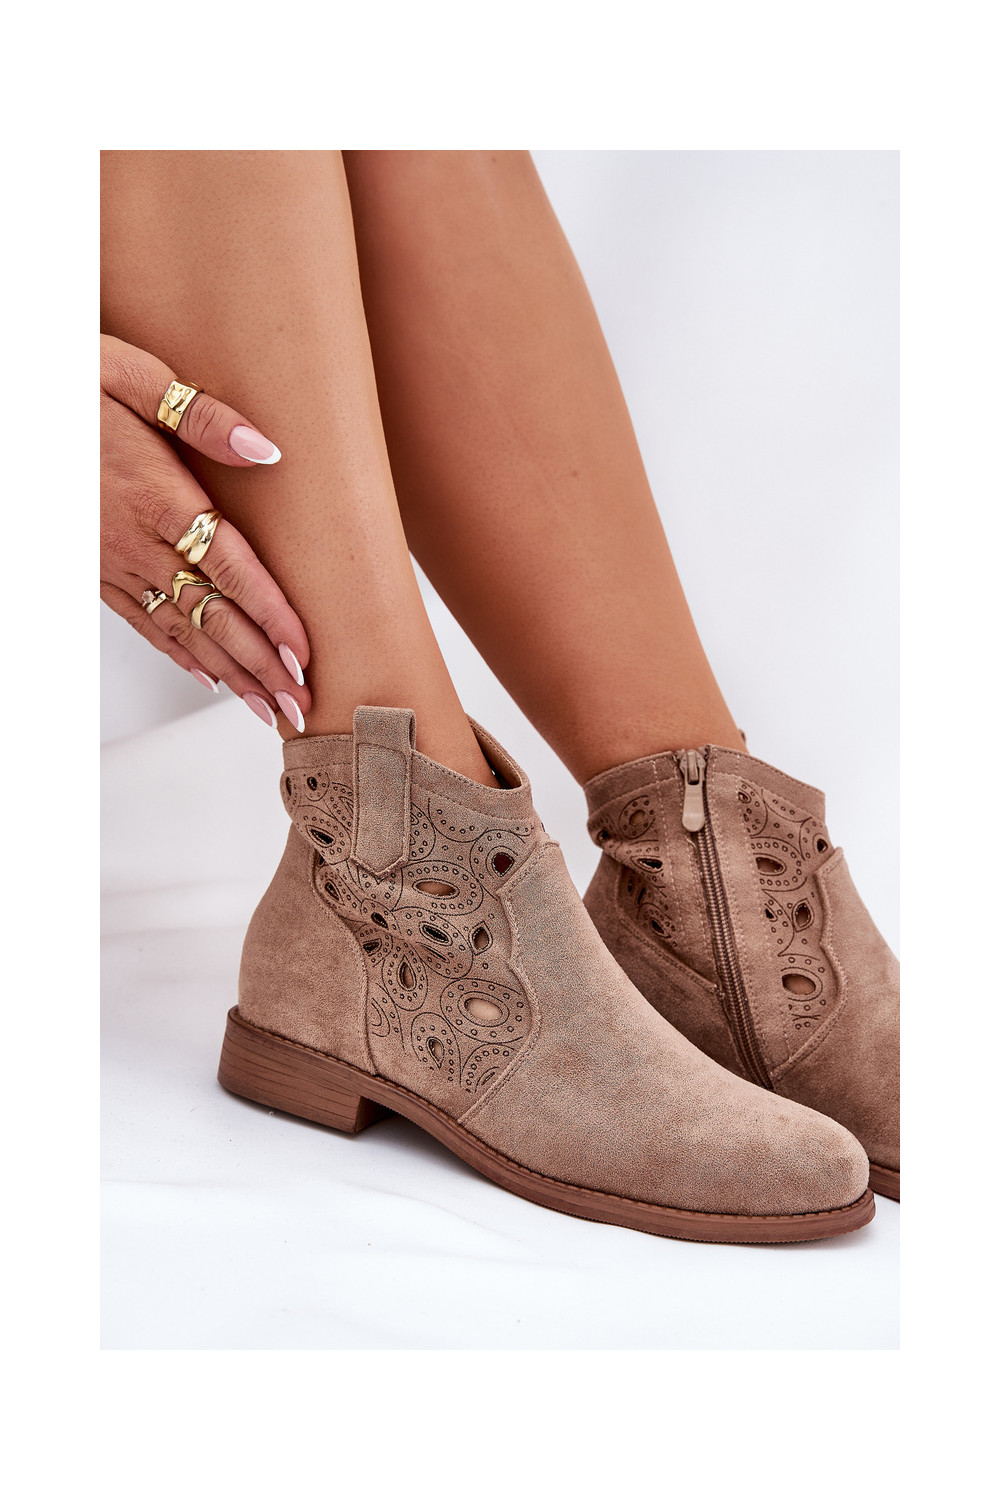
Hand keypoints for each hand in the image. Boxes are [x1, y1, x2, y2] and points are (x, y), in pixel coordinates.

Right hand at [100, 334, 309, 730]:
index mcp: (156, 494)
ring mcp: (110, 561)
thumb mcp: (130, 375)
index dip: (268, 616)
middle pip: (211, 615)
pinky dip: (179, 654)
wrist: (5, 406)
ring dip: (229, 673)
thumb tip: (264, 448)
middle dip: (260, 665)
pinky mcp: (92, 569)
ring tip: (267, 706)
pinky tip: (209, 677)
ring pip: (180, 630)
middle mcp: (134, 540)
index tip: (302, 652)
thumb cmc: (65, 385)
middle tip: (300, 703)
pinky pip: (142, 622)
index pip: (229, 569)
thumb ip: (201, 414)